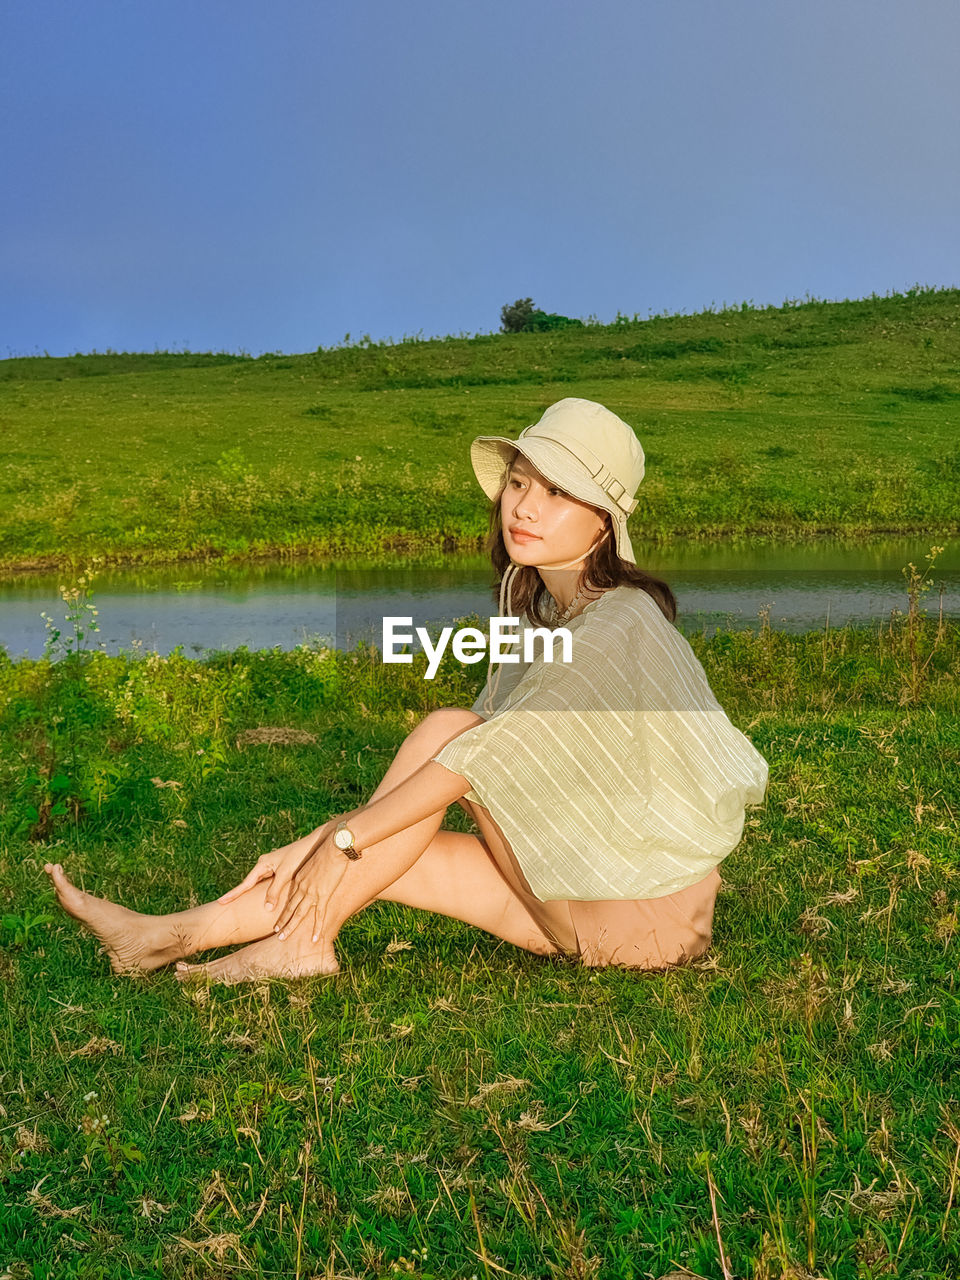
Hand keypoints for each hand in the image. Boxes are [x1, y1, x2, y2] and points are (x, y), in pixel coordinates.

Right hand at [217, 820, 335, 912]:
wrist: (313, 845)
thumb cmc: (299, 857)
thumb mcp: (286, 874)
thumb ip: (275, 890)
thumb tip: (266, 908)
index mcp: (263, 865)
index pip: (245, 884)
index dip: (233, 894)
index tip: (220, 902)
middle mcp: (264, 865)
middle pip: (248, 884)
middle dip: (237, 894)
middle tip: (222, 904)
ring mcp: (272, 867)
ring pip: (258, 884)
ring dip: (249, 893)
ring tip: (236, 903)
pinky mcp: (280, 870)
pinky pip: (267, 883)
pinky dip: (263, 891)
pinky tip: (261, 898)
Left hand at [272, 830, 349, 942]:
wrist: (333, 847)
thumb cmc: (327, 851)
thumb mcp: (315, 862)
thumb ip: (313, 873)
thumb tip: (315, 877)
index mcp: (299, 879)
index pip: (289, 897)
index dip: (283, 908)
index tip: (279, 916)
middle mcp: (302, 887)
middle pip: (290, 908)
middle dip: (282, 921)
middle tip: (276, 932)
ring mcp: (312, 892)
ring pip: (299, 914)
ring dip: (290, 927)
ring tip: (283, 938)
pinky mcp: (323, 895)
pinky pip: (320, 915)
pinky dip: (317, 928)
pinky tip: (315, 939)